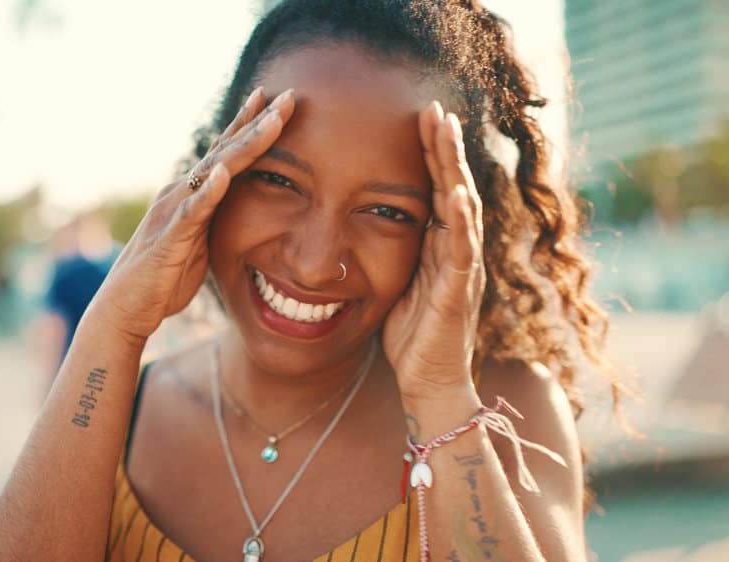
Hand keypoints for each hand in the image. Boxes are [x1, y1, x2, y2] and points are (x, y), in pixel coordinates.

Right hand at [94, 88, 296, 345]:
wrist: (126, 308)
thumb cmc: (163, 279)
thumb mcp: (200, 244)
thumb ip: (216, 221)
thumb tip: (240, 212)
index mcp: (191, 194)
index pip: (225, 153)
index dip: (251, 125)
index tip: (276, 99)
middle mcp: (181, 193)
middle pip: (226, 151)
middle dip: (259, 122)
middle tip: (290, 95)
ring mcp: (174, 211)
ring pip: (215, 172)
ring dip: (244, 146)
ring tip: (271, 121)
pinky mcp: (170, 237)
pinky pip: (191, 212)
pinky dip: (207, 192)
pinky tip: (222, 174)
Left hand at [382, 101, 485, 401]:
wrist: (430, 384)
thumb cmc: (412, 336)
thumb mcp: (396, 282)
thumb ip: (394, 251)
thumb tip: (367, 220)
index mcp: (439, 246)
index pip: (435, 188)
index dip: (431, 154)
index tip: (420, 116)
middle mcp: (457, 251)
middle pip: (453, 187)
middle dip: (445, 147)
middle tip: (435, 107)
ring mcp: (462, 270)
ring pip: (463, 208)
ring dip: (454, 168)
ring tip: (447, 131)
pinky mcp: (459, 293)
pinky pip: (462, 252)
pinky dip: (459, 221)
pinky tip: (454, 193)